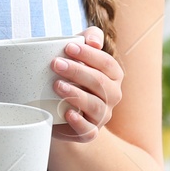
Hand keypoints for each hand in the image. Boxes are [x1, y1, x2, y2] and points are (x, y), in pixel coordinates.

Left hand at [50, 26, 122, 142]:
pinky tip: (66, 112)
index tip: (68, 47)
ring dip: (76, 94)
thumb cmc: (71, 74)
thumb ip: (90, 38)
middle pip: (100, 83)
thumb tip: (94, 42)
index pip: (107, 64)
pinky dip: (79, 123)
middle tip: (56, 63)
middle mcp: (112, 96)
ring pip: (96, 106)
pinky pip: (89, 131)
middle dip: (78, 71)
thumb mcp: (79, 52)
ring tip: (57, 85)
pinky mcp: (89, 132)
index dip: (89, 55)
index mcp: (113, 76)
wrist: (58, 107)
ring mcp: (102, 115)